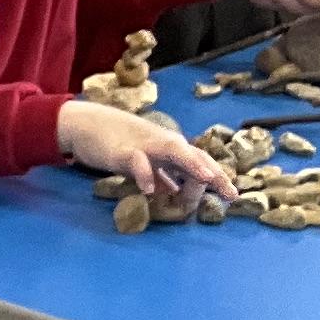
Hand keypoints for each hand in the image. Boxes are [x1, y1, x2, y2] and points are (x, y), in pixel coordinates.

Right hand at [56, 97, 227, 210]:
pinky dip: (144, 175)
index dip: (217, 177)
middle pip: (195, 156)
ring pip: (174, 152)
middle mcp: (164, 144)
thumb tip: (173, 191)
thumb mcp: (145, 162)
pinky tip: (148, 191)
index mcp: (170, 149)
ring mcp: (145, 145)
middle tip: (231, 193)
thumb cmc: (118, 144)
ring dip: (192, 164)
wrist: (87, 124)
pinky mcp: (123, 151)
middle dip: (214, 173)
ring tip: (207, 179)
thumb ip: (159, 175)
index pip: (200, 162)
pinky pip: (137, 162)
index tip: (233, 195)